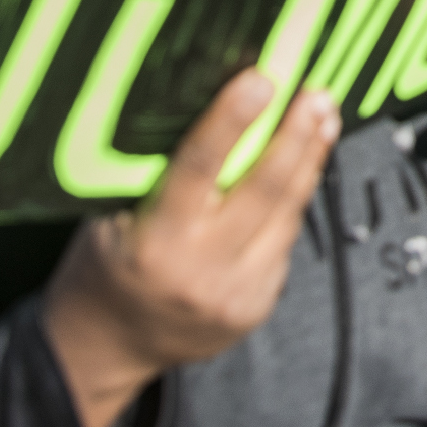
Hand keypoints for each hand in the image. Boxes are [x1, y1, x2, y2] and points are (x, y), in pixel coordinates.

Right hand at [41, 68, 338, 426]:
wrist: (107, 346)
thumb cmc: (104, 269)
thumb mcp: (111, 215)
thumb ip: (155, 172)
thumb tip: (206, 104)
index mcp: (154, 242)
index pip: (200, 166)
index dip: (233, 119)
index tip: (261, 80)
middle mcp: (199, 270)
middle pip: (263, 190)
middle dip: (296, 135)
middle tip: (315, 93)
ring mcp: (235, 293)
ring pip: (286, 214)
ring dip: (309, 160)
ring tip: (322, 117)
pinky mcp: (257, 304)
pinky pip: (284, 242)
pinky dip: (295, 201)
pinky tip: (304, 167)